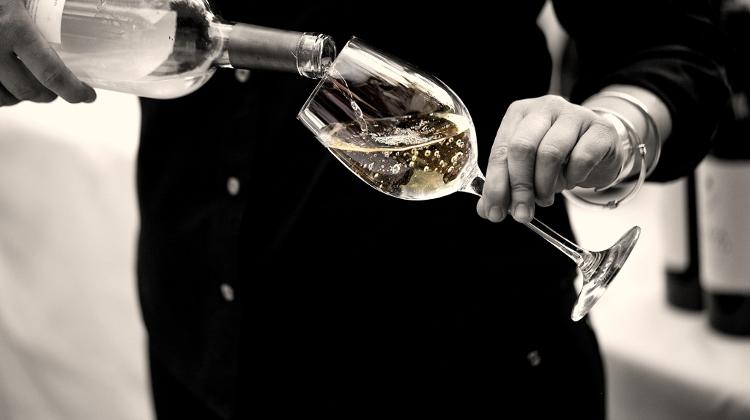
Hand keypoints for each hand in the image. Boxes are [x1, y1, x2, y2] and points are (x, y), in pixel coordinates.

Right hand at [0, 0, 95, 106]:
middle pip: (29, 90)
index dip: (73, 90)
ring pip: (4, 98)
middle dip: (48, 94)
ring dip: (20, 96)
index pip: (51, 73)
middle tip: (57, 87)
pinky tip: (4, 82)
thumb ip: (44, 4)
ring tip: (29, 83)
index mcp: (12, 25)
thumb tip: (79, 6)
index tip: (86, 95)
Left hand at [477, 95, 625, 223]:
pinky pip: (581, 158)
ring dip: (545, 185)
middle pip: (522, 148)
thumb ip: (505, 186)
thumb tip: (487, 210)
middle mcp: (545, 107)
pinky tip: (571, 181)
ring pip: (550, 153)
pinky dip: (573, 178)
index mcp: (519, 113)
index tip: (495, 212)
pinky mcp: (600, 129)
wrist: (598, 149)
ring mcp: (574, 115)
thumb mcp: (527, 168)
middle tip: (522, 213)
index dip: (496, 184)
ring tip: (545, 198)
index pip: (501, 149)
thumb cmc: (557, 157)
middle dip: (519, 187)